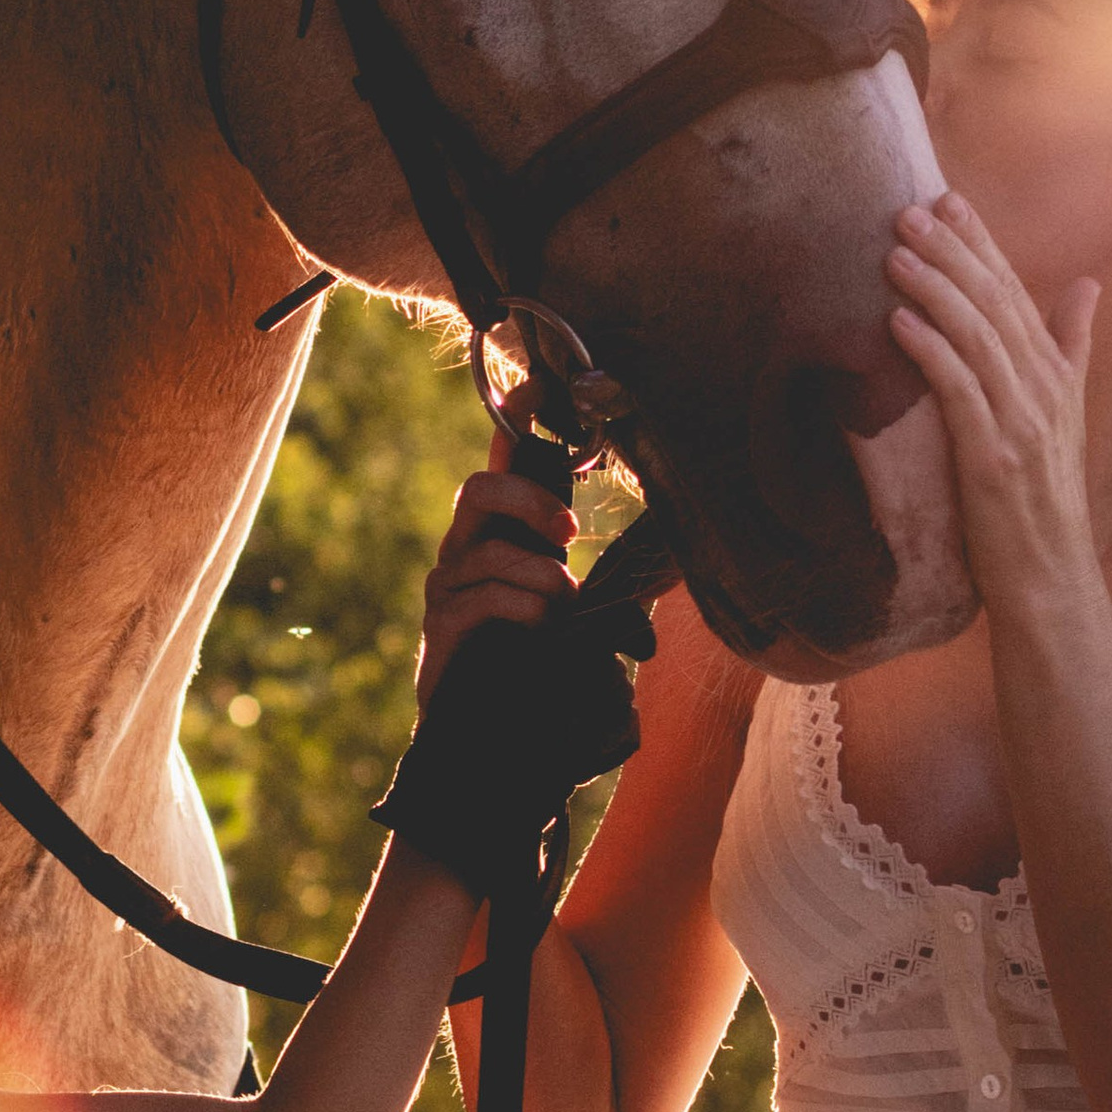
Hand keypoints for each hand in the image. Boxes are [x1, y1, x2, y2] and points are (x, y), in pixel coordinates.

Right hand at [416, 415, 581, 704]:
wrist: (484, 724)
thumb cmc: (534, 653)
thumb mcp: (572, 601)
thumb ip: (601, 575)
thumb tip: (670, 562)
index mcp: (500, 531)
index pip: (500, 461)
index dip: (513, 420)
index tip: (537, 386)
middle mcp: (464, 548)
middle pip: (479, 489)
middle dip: (528, 499)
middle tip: (568, 531)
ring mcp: (447, 585)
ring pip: (486, 551)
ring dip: (538, 574)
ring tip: (564, 603)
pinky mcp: (440, 624)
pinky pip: (479, 598)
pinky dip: (521, 607)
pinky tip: (543, 624)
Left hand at [885, 193, 1101, 620]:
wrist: (1050, 578)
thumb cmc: (1044, 500)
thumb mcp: (1065, 415)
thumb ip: (1072, 346)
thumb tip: (1088, 284)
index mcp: (1056, 375)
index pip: (1016, 292)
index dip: (983, 244)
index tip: (949, 199)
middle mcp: (1044, 390)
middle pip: (995, 304)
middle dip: (952, 251)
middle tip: (909, 208)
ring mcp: (1022, 423)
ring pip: (978, 337)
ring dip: (935, 289)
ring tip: (895, 252)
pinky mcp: (994, 457)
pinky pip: (960, 391)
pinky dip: (930, 351)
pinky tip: (899, 322)